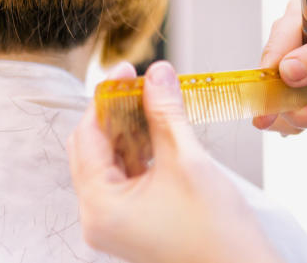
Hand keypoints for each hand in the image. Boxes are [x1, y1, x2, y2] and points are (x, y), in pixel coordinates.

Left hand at [68, 61, 281, 262]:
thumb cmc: (218, 234)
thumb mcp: (187, 160)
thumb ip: (165, 112)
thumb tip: (157, 74)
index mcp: (99, 206)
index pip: (88, 135)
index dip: (107, 98)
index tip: (127, 71)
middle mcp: (97, 217)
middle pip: (95, 147)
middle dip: (118, 112)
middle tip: (143, 83)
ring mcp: (114, 222)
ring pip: (111, 160)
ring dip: (131, 129)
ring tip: (155, 101)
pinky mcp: (132, 223)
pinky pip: (126, 176)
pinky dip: (140, 151)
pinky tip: (159, 128)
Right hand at [253, 0, 306, 134]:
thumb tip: (286, 71)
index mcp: (297, 19)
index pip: (272, 55)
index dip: (268, 86)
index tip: (268, 116)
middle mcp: (291, 41)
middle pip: (276, 87)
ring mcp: (297, 66)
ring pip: (290, 106)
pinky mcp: (306, 85)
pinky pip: (304, 112)